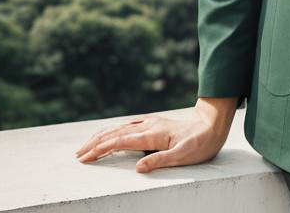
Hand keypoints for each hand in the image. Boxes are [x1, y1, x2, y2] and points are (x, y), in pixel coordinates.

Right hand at [74, 105, 232, 172]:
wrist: (211, 125)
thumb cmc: (199, 143)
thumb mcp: (183, 156)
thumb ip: (160, 160)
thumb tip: (138, 167)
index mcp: (152, 134)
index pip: (119, 141)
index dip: (100, 150)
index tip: (85, 158)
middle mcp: (148, 125)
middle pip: (115, 132)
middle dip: (95, 143)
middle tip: (78, 154)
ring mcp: (150, 122)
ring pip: (120, 127)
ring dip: (102, 136)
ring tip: (88, 145)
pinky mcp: (153, 123)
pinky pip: (128, 126)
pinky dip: (114, 131)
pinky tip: (110, 134)